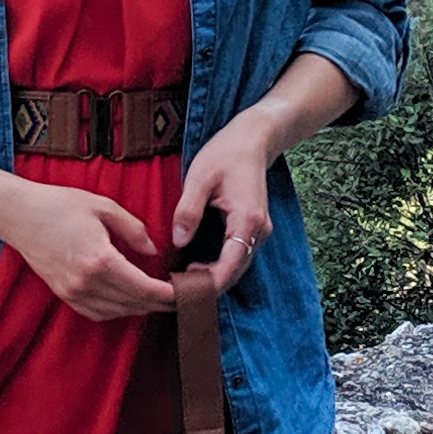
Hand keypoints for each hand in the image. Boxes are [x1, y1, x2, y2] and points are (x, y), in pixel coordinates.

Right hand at [6, 180, 177, 319]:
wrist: (19, 214)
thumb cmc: (60, 204)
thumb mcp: (104, 207)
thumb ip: (134, 230)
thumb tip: (154, 252)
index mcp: (100, 260)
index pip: (145, 289)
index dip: (169, 295)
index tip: (187, 292)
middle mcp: (87, 282)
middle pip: (134, 304)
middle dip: (161, 303)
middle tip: (182, 297)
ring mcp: (73, 292)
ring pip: (118, 312)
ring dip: (141, 308)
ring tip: (160, 298)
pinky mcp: (64, 294)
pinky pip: (98, 312)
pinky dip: (118, 310)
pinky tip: (129, 300)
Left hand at [172, 114, 275, 299]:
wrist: (253, 138)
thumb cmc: (226, 153)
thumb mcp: (199, 178)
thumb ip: (188, 211)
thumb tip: (178, 241)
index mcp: (247, 220)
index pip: (229, 267)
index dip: (206, 285)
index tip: (181, 293)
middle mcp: (259, 231)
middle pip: (234, 273)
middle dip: (206, 288)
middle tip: (173, 295)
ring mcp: (259, 232)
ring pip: (236, 268)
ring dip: (211, 280)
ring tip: (180, 285)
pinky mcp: (252, 229)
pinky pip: (236, 257)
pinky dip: (217, 268)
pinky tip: (194, 270)